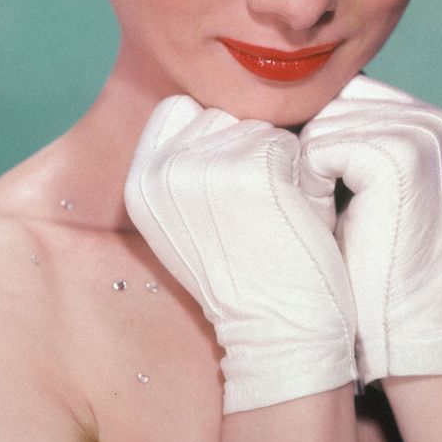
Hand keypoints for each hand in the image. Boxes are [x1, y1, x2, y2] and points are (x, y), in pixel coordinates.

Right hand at [124, 96, 357, 413]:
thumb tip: (206, 110)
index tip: (230, 186)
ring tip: (274, 212)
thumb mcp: (186, 220)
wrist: (277, 332)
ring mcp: (206, 167)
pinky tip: (295, 213)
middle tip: (256, 207)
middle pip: (221, 112)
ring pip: (257, 124)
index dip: (214, 136)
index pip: (178, 109)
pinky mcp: (252, 168)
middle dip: (248, 145)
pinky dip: (302, 172)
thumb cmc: (245, 272)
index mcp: (139, 181)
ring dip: (278, 158)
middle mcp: (162, 170)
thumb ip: (181, 165)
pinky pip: (289, 141)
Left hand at [299, 74, 441, 383]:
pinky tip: (330, 220)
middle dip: (306, 149)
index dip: (309, 135)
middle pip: (325, 102)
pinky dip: (311, 187)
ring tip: (329, 216)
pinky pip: (319, 150)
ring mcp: (419, 133)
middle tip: (324, 205)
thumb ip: (338, 131)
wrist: (401, 321)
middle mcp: (429, 118)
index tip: (317, 184)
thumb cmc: (366, 257)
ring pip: (317, 124)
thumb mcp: (354, 181)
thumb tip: (275, 95)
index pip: (336, 92)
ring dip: (306, 172)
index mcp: (424, 118)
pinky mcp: (399, 155)